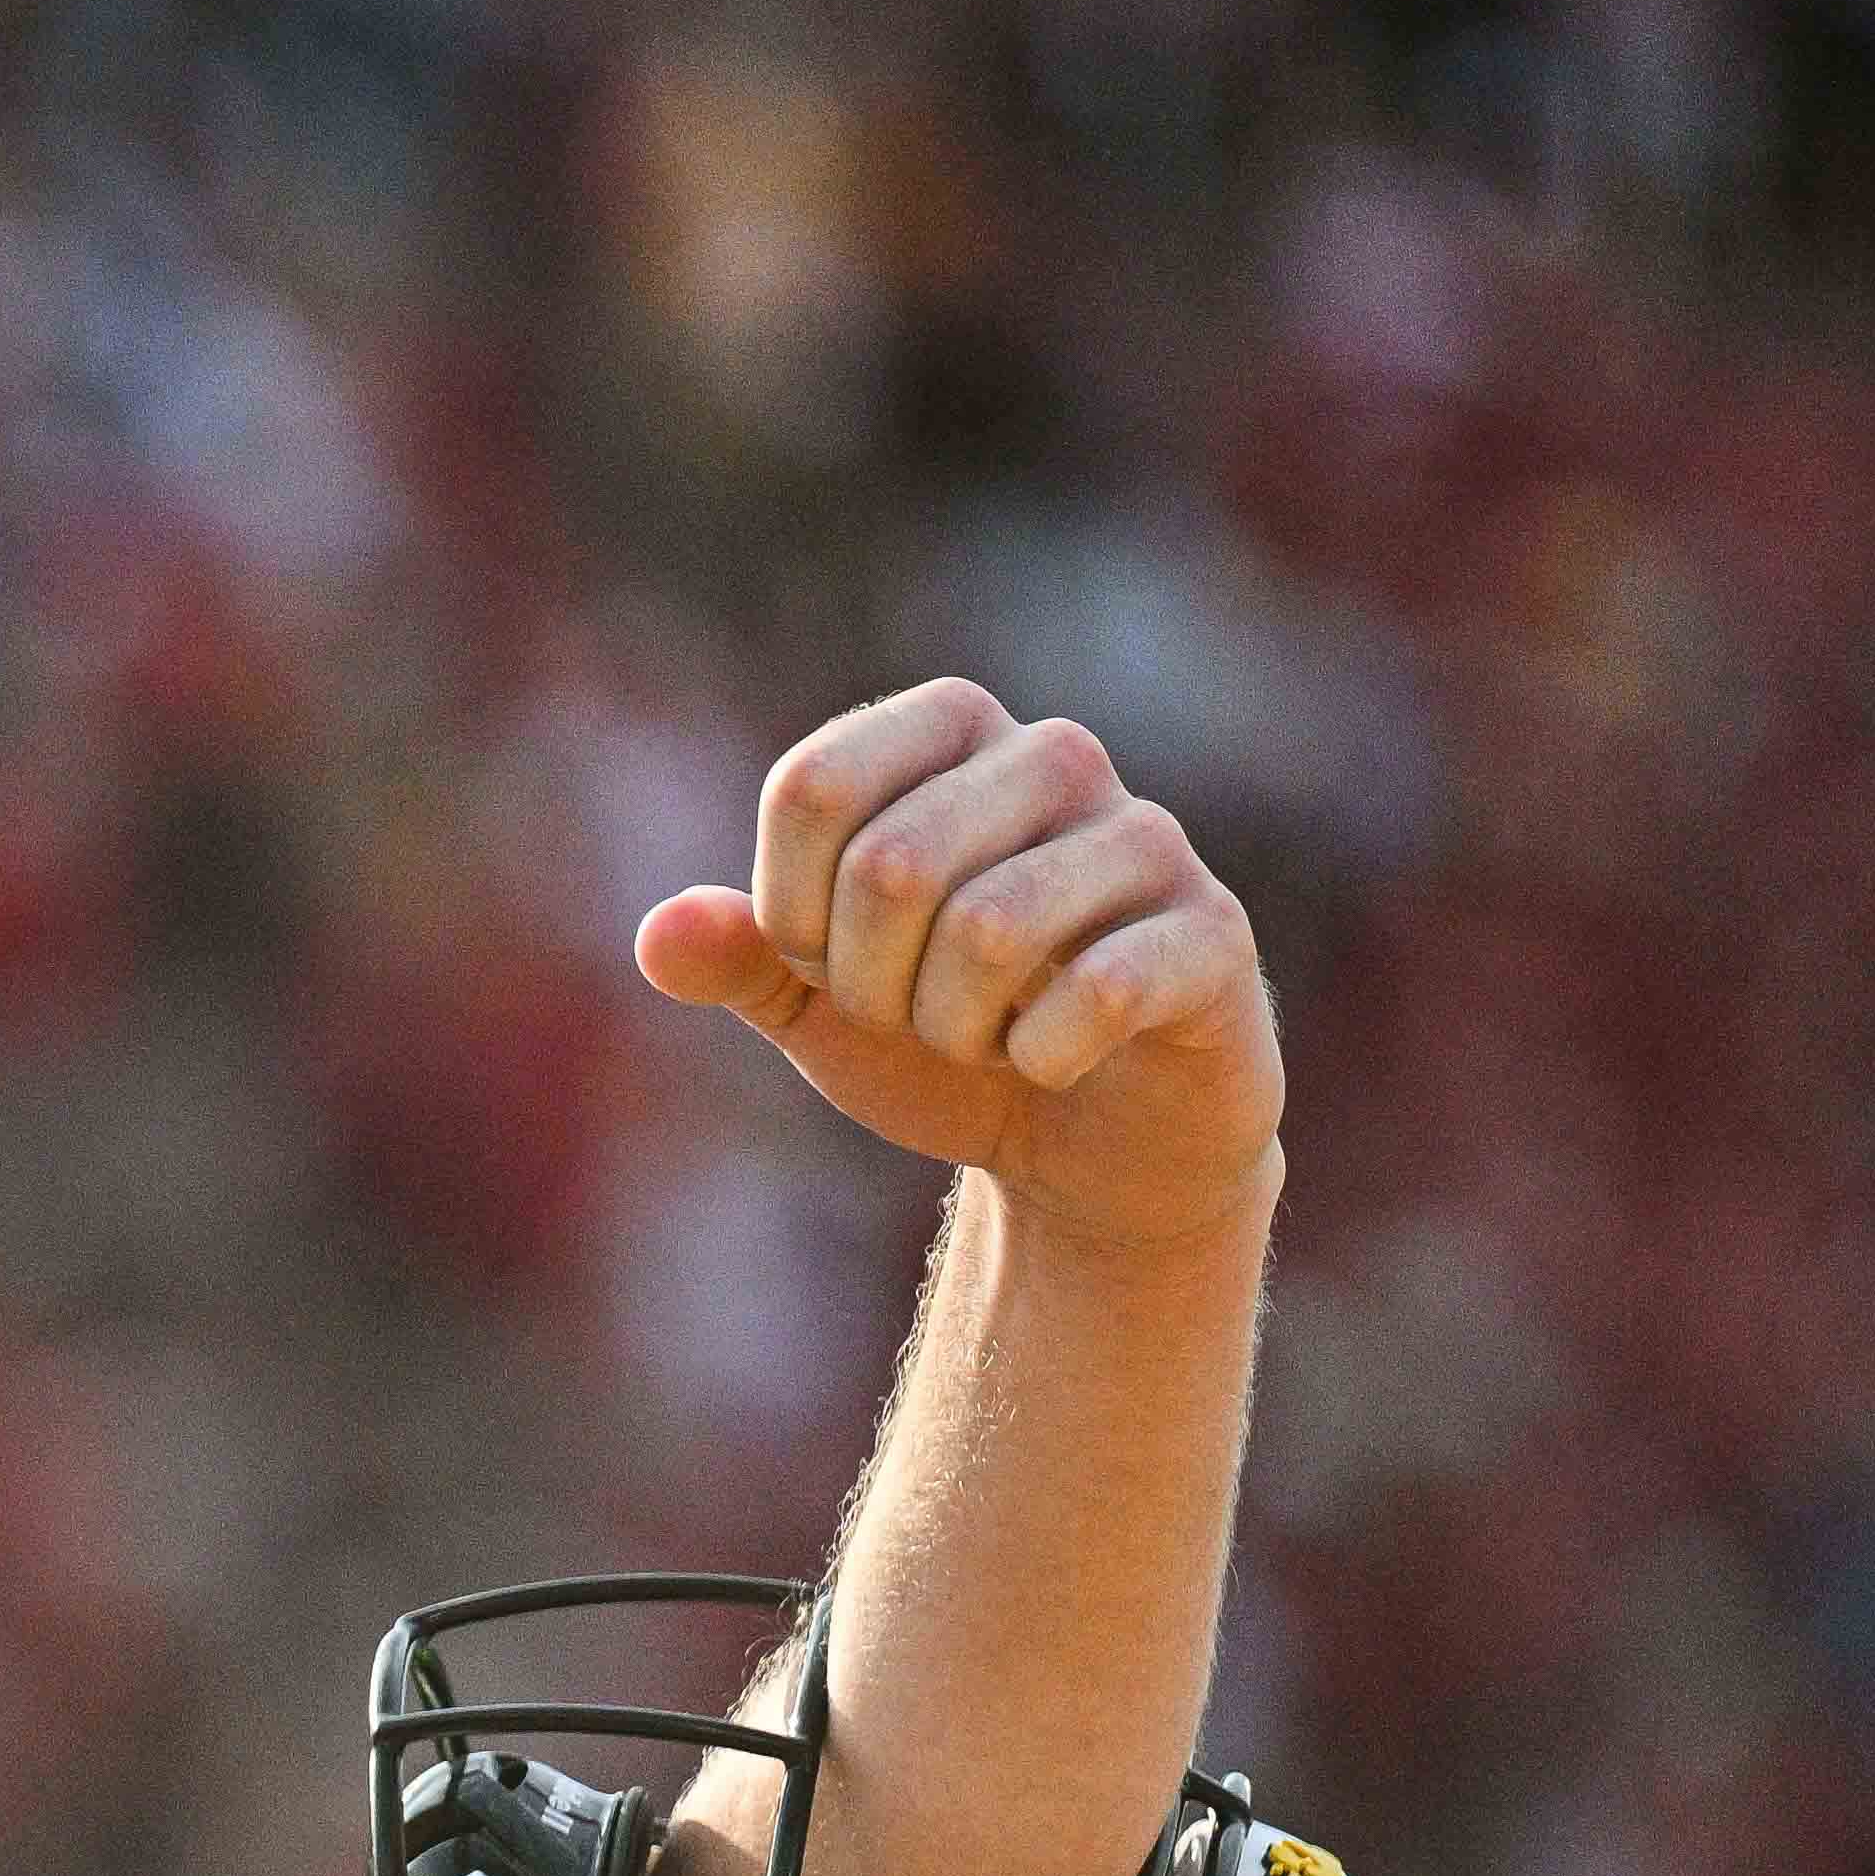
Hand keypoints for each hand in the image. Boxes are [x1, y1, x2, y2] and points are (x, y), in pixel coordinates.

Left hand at [636, 681, 1284, 1256]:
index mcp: (946, 733)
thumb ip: (734, 961)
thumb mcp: (812, 1005)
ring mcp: (1144, 837)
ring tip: (985, 1035)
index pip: (812, 787)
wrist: (1085, 1141)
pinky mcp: (1212, 931)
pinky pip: (1092, 994)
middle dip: (871, 985)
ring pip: (990, 930)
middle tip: (915, 1014)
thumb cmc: (946, 1038)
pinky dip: (1038, 1060)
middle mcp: (1052, 755)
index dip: (790, 911)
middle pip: (892, 864)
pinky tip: (1057, 1060)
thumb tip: (662, 934)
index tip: (828, 959)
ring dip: (953, 1026)